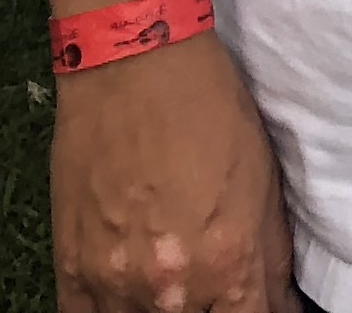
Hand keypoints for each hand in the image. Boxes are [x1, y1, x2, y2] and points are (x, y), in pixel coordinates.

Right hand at [48, 36, 294, 311]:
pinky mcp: (71, 269)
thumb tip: (279, 306)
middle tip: (215, 279)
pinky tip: (130, 296)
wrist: (135, 63)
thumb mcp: (265, 183)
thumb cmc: (209, 110)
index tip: (257, 305)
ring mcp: (115, 285)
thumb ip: (270, 260)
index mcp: (228, 265)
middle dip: (214, 308)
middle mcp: (171, 290)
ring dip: (167, 309)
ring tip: (174, 277)